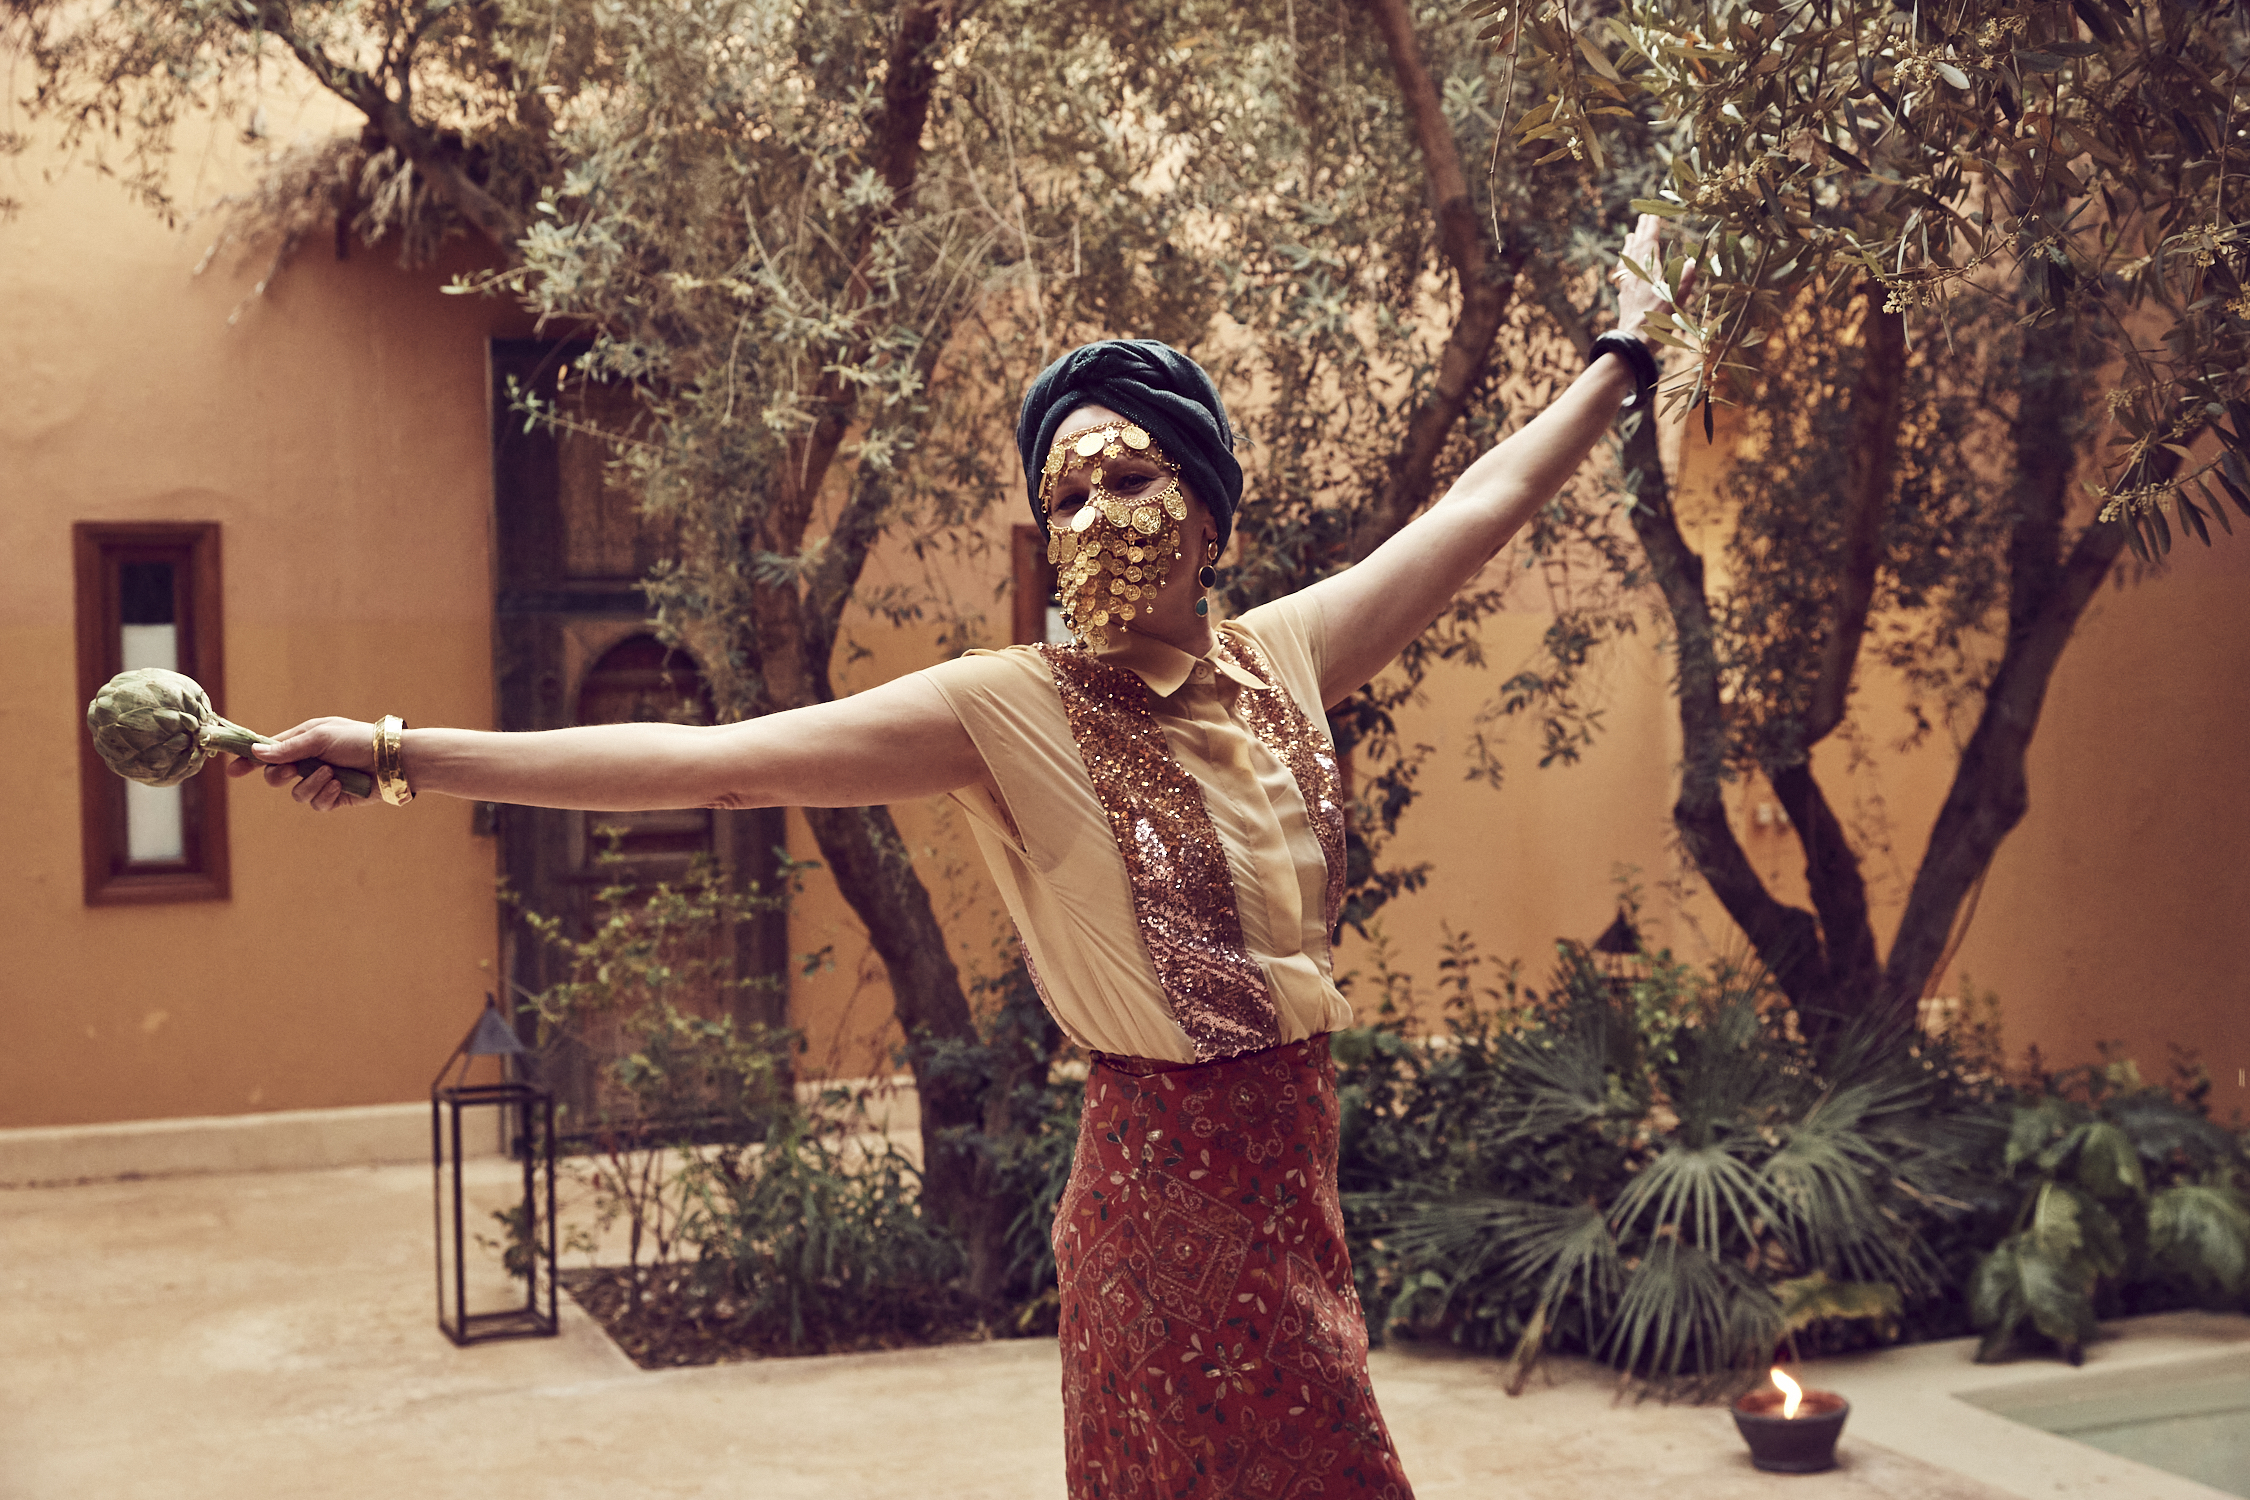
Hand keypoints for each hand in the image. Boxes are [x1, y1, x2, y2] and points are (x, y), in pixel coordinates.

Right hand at [224, 715, 375, 812]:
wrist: (391, 760)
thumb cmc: (359, 740)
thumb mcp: (322, 737)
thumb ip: (289, 748)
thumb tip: (257, 752)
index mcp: (304, 741)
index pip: (269, 751)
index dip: (250, 760)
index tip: (232, 771)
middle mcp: (309, 761)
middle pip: (275, 776)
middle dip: (279, 776)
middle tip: (293, 770)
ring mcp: (321, 781)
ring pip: (295, 793)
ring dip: (311, 784)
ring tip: (331, 774)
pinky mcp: (335, 798)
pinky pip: (316, 804)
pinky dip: (326, 795)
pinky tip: (340, 786)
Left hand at [1610, 212, 1688, 341]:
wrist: (1633, 342)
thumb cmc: (1656, 321)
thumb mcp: (1675, 299)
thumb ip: (1684, 279)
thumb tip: (1692, 260)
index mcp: (1648, 272)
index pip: (1650, 245)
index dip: (1652, 229)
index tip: (1654, 215)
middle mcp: (1635, 276)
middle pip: (1637, 248)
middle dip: (1641, 232)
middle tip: (1643, 216)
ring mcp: (1628, 286)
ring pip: (1628, 260)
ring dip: (1630, 246)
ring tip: (1630, 235)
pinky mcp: (1624, 298)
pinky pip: (1623, 275)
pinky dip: (1624, 265)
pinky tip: (1623, 268)